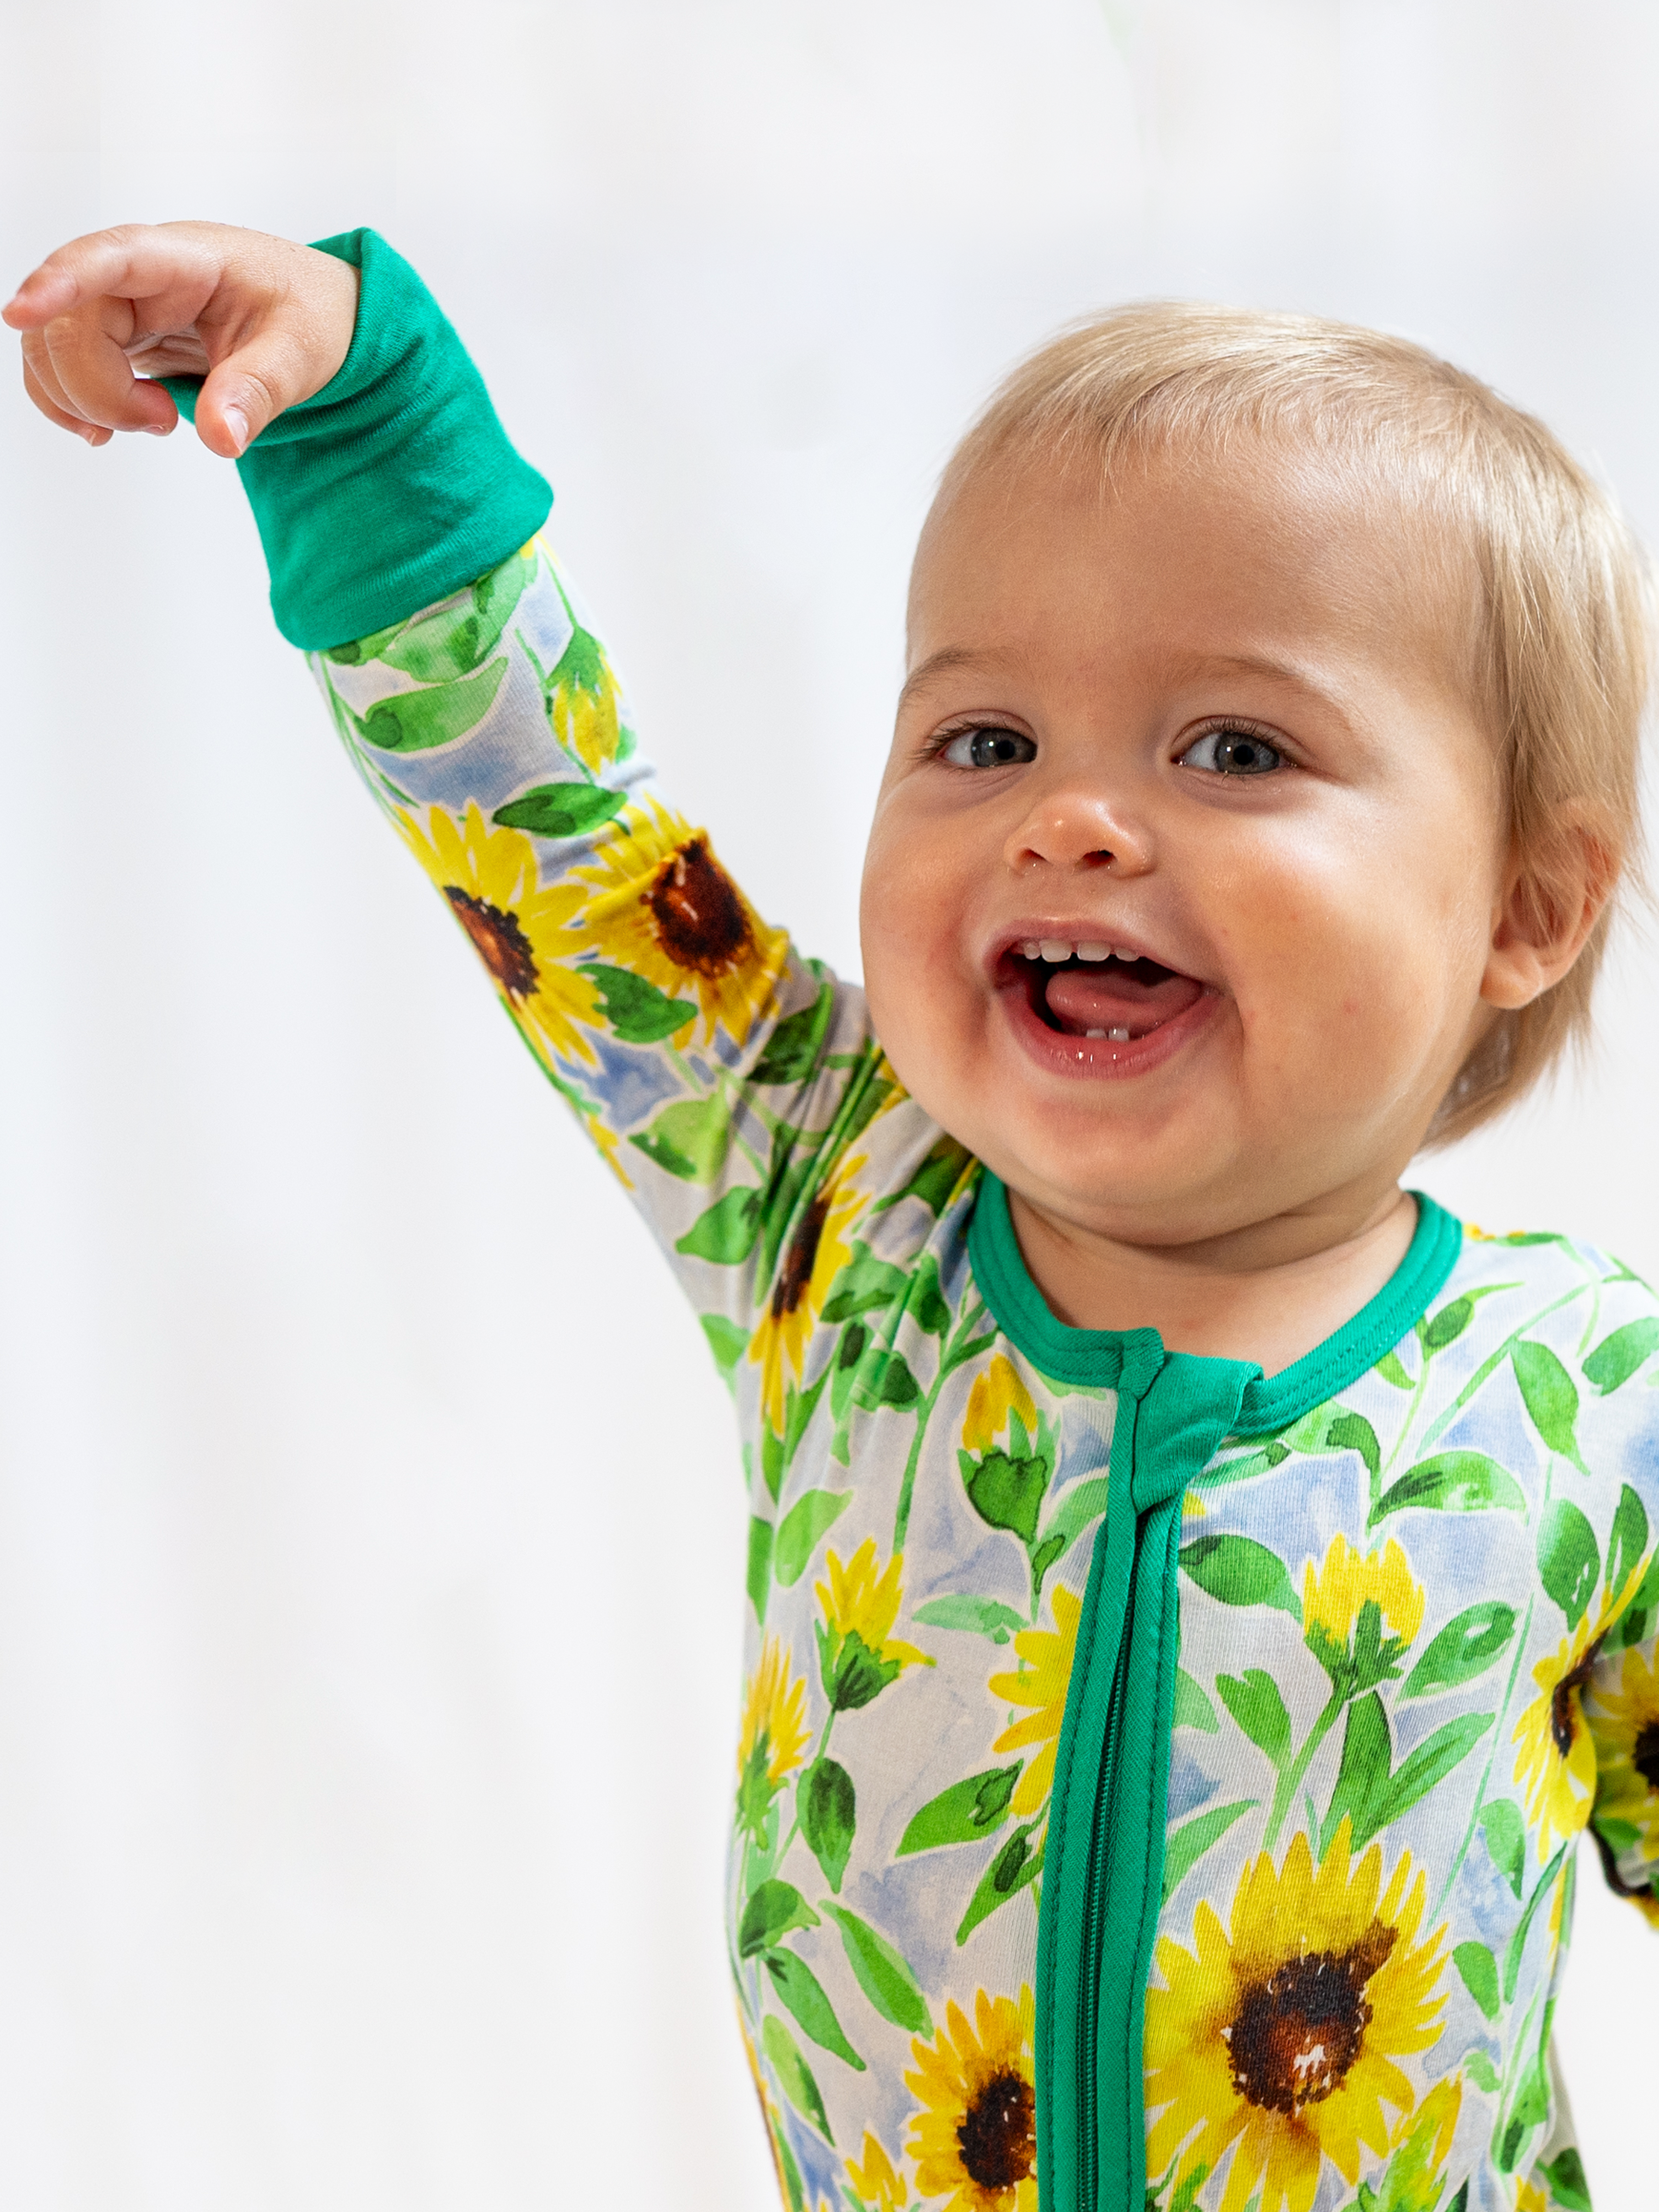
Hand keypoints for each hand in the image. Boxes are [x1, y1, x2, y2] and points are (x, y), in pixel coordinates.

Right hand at [3, 221, 359, 457]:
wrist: (316, 315)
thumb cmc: (308, 314)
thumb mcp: (300, 354)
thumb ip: (257, 393)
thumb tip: (221, 439)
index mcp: (187, 259)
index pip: (110, 257)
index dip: (61, 281)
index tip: (20, 311)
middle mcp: (140, 275)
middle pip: (70, 320)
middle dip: (96, 386)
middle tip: (161, 423)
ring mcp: (122, 305)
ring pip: (54, 345)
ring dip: (83, 399)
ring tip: (153, 424)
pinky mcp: (119, 337)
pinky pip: (65, 366)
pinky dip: (74, 403)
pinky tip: (107, 430)